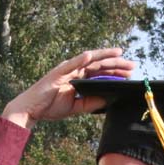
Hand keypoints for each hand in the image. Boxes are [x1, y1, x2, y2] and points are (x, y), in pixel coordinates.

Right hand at [1, 48, 135, 129]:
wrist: (32, 110)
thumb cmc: (51, 107)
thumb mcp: (76, 107)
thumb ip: (91, 103)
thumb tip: (108, 100)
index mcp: (79, 79)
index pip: (100, 73)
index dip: (115, 72)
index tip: (129, 73)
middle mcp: (74, 71)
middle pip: (99, 64)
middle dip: (116, 64)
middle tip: (132, 65)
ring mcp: (66, 70)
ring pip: (88, 60)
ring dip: (104, 57)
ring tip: (118, 54)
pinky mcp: (57, 72)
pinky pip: (70, 64)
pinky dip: (80, 59)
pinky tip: (90, 55)